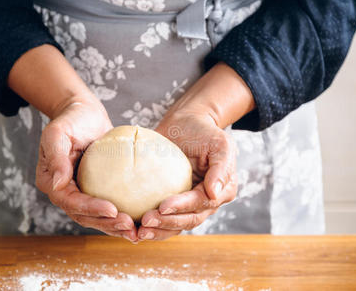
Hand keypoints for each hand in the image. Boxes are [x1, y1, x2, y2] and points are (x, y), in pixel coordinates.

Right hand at [8, 44, 137, 241]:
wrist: (84, 113)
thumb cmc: (71, 119)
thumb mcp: (58, 133)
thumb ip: (56, 157)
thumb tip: (59, 184)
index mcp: (51, 181)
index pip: (70, 201)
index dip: (90, 209)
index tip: (113, 210)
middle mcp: (64, 191)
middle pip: (83, 215)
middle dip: (106, 223)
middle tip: (129, 226)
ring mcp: (79, 192)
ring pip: (95, 217)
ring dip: (114, 226)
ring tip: (135, 230)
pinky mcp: (95, 190)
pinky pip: (106, 207)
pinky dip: (119, 217)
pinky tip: (137, 222)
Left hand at [138, 63, 250, 240]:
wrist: (186, 124)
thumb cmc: (204, 131)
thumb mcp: (220, 144)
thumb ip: (221, 168)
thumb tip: (215, 193)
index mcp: (222, 191)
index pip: (201, 204)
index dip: (182, 207)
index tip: (162, 207)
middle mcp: (206, 202)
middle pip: (187, 220)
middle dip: (167, 223)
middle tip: (146, 221)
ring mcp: (188, 204)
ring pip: (175, 225)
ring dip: (158, 230)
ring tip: (138, 232)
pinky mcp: (171, 201)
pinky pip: (163, 218)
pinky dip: (151, 225)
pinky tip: (134, 227)